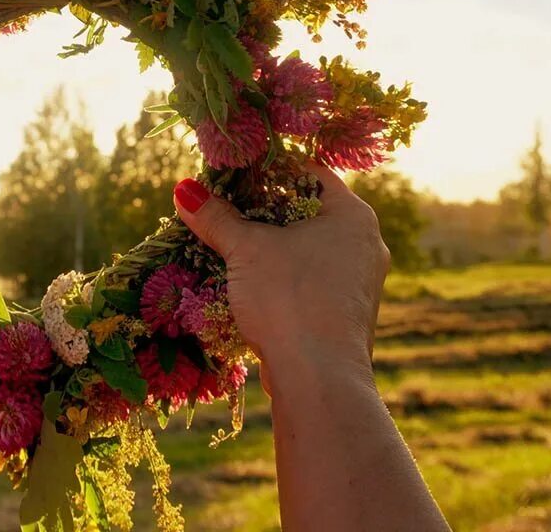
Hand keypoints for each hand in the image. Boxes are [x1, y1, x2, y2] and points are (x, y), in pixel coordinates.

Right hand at [172, 164, 388, 385]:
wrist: (318, 379)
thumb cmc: (289, 299)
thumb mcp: (246, 250)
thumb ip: (216, 217)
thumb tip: (185, 190)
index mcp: (353, 216)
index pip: (310, 173)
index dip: (269, 171)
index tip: (233, 175)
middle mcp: (365, 245)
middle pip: (307, 213)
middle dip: (263, 213)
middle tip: (224, 209)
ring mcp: (358, 283)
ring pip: (307, 251)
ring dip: (270, 249)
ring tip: (229, 247)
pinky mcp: (344, 316)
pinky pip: (309, 283)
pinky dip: (281, 279)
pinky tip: (249, 286)